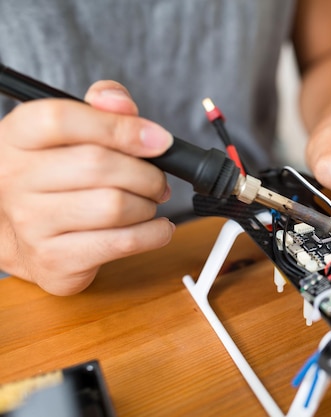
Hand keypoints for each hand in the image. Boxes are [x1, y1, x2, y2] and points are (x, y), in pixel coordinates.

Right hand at [0, 81, 174, 294]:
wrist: (22, 236)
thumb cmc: (57, 178)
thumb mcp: (70, 135)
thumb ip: (100, 110)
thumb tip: (120, 102)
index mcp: (17, 138)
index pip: (60, 119)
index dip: (119, 127)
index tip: (157, 140)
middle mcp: (15, 180)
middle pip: (99, 164)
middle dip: (146, 172)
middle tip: (156, 180)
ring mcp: (32, 224)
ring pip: (116, 206)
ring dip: (148, 204)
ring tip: (147, 203)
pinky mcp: (56, 260)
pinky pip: (123, 242)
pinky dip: (154, 233)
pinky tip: (155, 227)